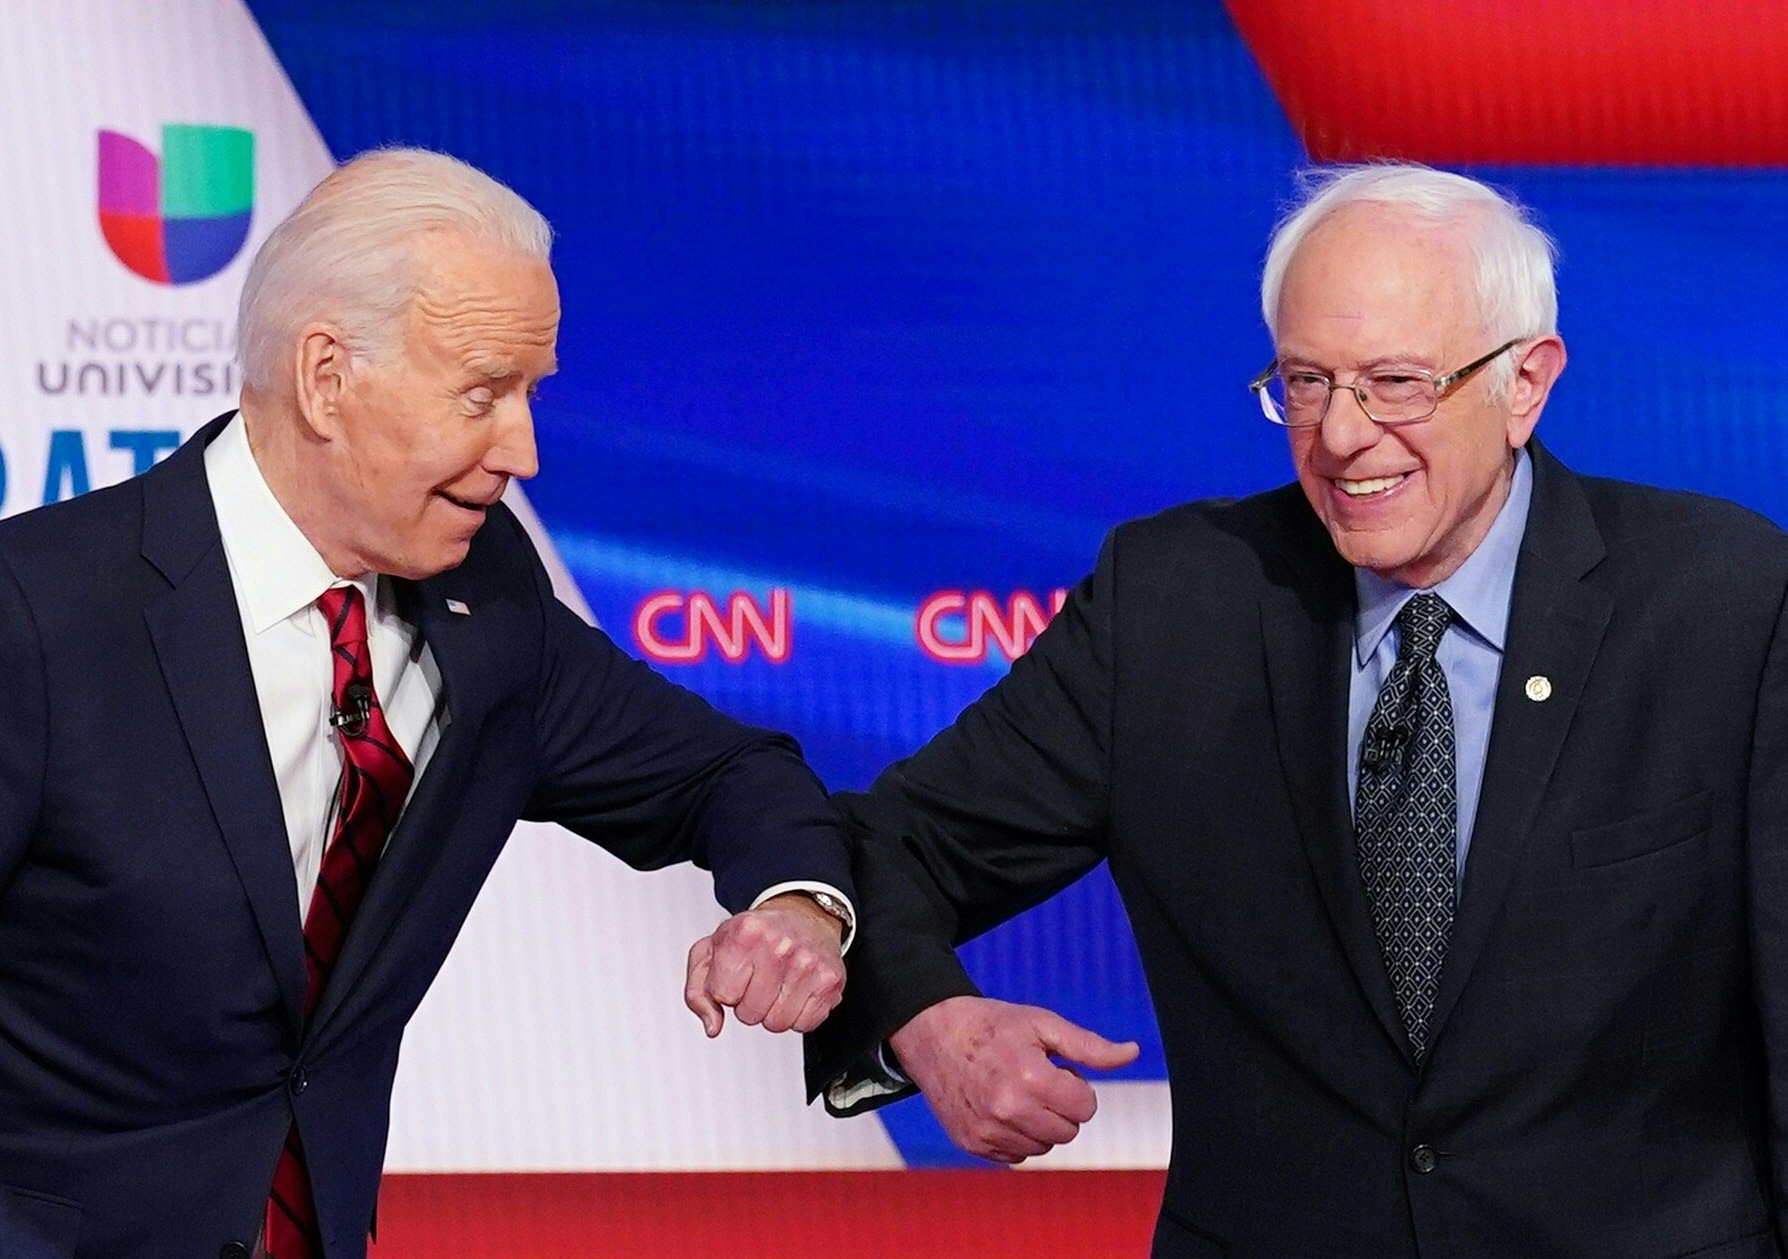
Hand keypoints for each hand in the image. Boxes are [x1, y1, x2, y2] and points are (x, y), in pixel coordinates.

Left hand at [684, 893, 845, 1037]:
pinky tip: (797, 990)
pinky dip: (798, 1015)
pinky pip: (804, 1025)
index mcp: (745, 932)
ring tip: (777, 985)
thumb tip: (712, 1026)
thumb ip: (697, 992)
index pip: (722, 995)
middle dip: (749, 1003)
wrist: (803, 915)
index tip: (736, 972)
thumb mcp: (712, 951)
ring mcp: (808, 964)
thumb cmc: (755, 935)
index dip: (725, 989)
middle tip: (758, 979)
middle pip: (749, 1015)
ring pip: (777, 1024)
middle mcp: (779, 946)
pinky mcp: (830, 981)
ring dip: (773, 1011)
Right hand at [890, 996, 1138, 1163]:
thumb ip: (1090, 1046)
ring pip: (1044, 1146)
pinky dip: (1017, 1135)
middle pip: (1068, 1131)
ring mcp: (987, 1131)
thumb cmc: (993, 1025)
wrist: (933, 1033)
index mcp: (1030, 1078)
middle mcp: (1007, 1110)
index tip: (1055, 1069)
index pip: (1086, 1107)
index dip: (1076, 1085)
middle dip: (1060, 1106)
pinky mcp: (973, 1144)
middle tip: (1034, 1077)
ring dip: (1039, 1122)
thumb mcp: (1043, 1024)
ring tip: (1016, 1090)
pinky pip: (1017, 1155)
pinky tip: (1000, 1106)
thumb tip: (1132, 1052)